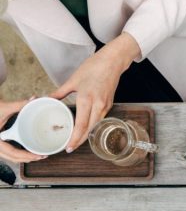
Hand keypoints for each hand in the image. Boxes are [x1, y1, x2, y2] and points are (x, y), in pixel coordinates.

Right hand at [0, 99, 46, 162]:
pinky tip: (26, 151)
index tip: (39, 155)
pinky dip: (18, 153)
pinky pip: (8, 153)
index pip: (13, 153)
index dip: (27, 156)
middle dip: (28, 159)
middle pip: (13, 158)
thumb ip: (18, 105)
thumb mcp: (3, 108)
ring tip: (37, 154)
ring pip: (10, 157)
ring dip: (23, 157)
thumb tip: (34, 99)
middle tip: (42, 156)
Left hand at [51, 33, 140, 152]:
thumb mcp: (73, 80)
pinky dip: (92, 126)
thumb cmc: (93, 68)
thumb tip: (47, 99)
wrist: (112, 62)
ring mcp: (105, 106)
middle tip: (70, 148)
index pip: (81, 125)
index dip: (75, 138)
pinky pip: (100, 119)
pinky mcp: (109, 105)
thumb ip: (60, 93)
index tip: (68, 146)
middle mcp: (98, 105)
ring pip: (96, 126)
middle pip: (89, 129)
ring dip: (86, 135)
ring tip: (76, 140)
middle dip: (80, 140)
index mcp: (86, 99)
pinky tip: (86, 128)